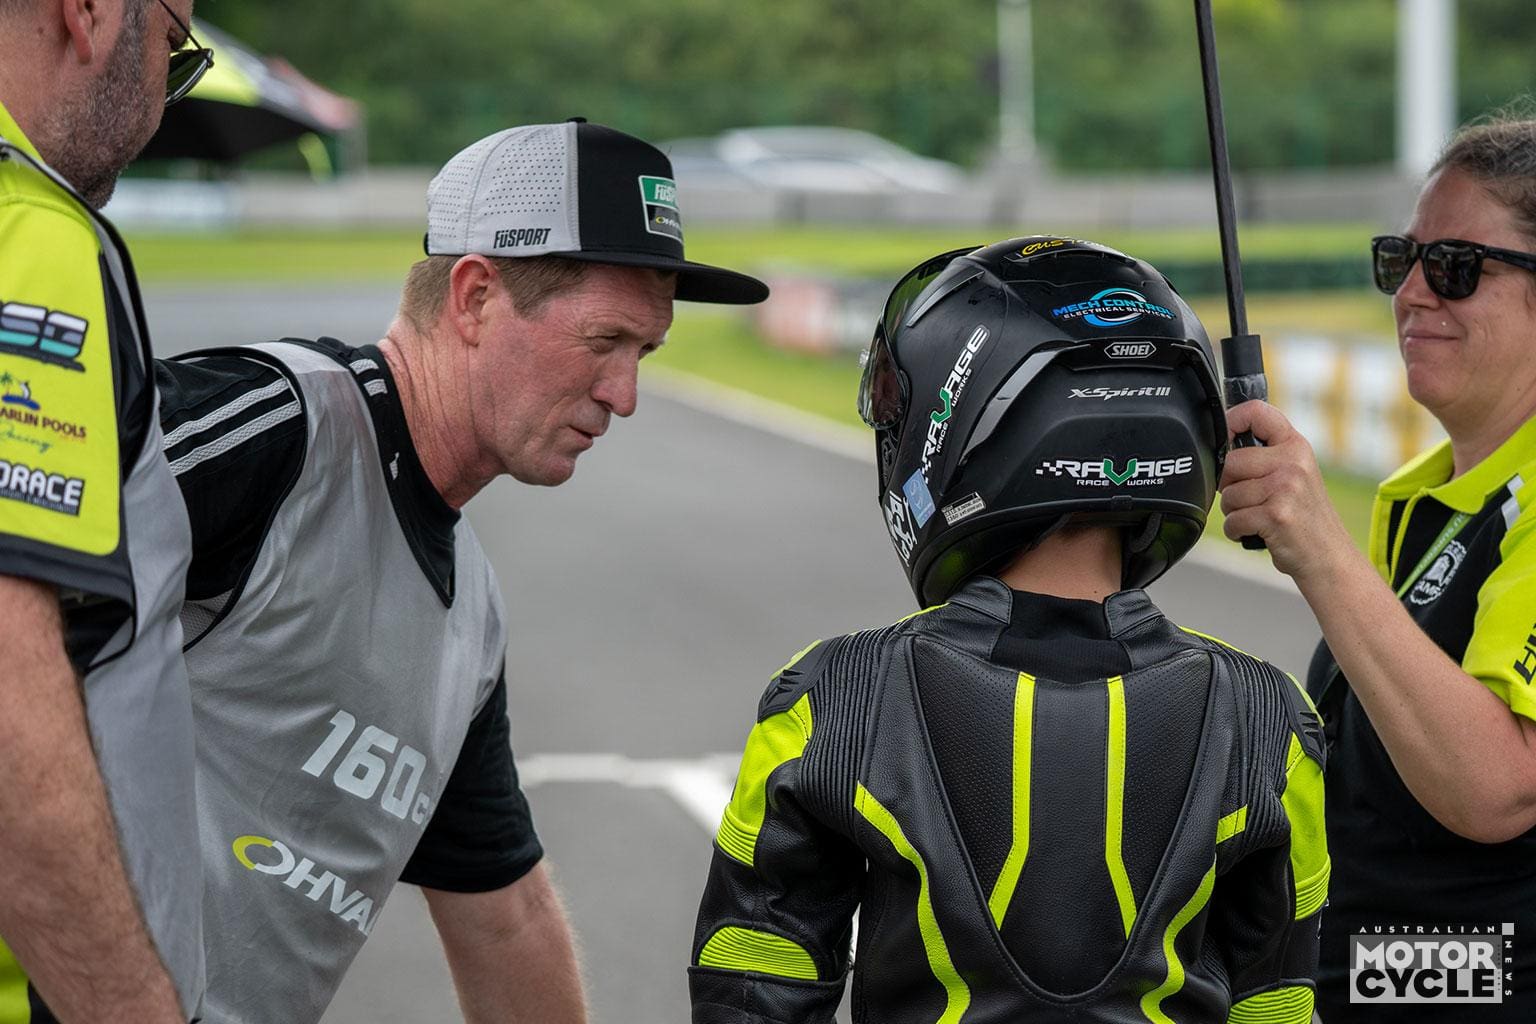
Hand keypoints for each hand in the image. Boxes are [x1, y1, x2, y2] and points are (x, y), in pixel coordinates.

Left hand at [1219, 400, 1354, 583]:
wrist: (1329, 556)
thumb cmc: (1303, 517)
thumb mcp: (1294, 474)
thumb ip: (1265, 456)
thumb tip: (1218, 446)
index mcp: (1295, 446)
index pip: (1256, 411)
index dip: (1231, 421)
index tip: (1225, 441)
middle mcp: (1292, 462)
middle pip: (1229, 461)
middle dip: (1228, 485)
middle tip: (1251, 499)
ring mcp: (1286, 487)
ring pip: (1227, 494)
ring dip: (1235, 512)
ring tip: (1260, 516)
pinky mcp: (1276, 514)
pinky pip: (1232, 520)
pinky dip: (1238, 531)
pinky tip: (1259, 532)